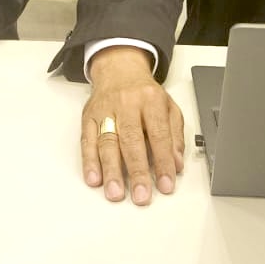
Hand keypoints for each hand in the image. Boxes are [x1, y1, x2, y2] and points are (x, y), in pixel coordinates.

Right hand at [81, 47, 183, 204]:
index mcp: (151, 101)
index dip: (163, 162)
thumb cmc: (145, 93)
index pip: (159, 135)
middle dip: (137, 171)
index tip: (165, 184)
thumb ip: (174, 135)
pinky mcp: (88, 117)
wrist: (118, 68)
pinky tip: (94, 178)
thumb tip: (177, 164)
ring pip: (107, 142)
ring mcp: (105, 110)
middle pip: (131, 140)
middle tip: (141, 195)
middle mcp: (126, 104)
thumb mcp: (169, 106)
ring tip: (115, 192)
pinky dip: (89, 161)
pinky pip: (87, 140)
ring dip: (111, 170)